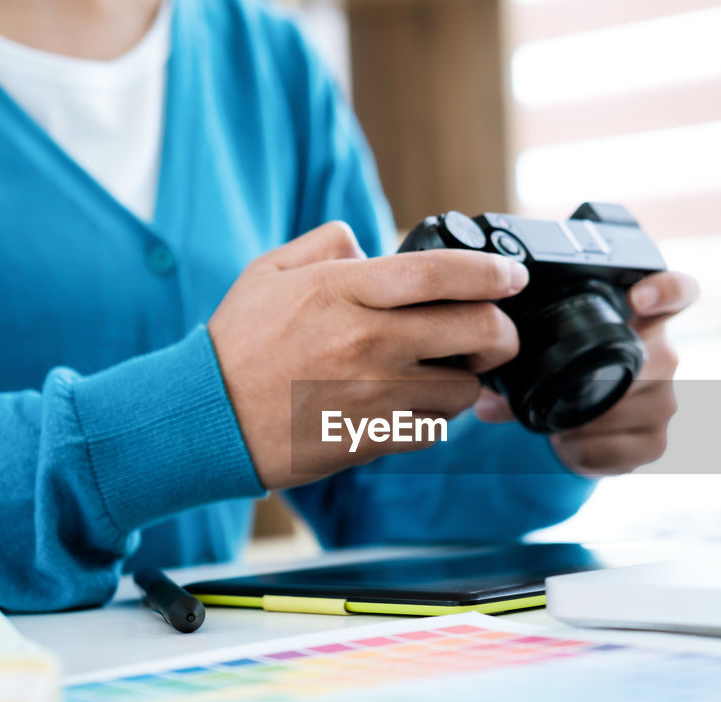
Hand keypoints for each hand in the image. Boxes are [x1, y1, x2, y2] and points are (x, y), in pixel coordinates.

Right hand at [209, 222, 527, 489]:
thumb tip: (371, 243)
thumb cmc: (238, 344)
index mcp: (344, 290)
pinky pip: (433, 427)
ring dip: (465, 379)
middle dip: (501, 332)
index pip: (441, 274)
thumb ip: (328, 245)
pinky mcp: (373, 438)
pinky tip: (414, 405)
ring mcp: (374, 394)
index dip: (491, 272)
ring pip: (463, 387)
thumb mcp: (270, 271)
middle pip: (476, 331)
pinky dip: (433, 416)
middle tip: (496, 334)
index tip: (513, 276)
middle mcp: (368, 340)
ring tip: (444, 372)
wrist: (207, 418)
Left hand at [474, 270, 698, 476]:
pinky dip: (585, 452)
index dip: (665, 291)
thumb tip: (487, 401)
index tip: (639, 298)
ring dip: (584, 422)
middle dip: (601, 379)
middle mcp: (666, 358)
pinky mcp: (656, 443)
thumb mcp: (548, 354)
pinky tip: (569, 445)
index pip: (679, 293)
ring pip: (630, 410)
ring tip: (559, 423)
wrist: (587, 426)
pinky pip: (619, 451)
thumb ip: (518, 365)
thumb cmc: (574, 374)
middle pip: (654, 360)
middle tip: (566, 390)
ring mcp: (665, 403)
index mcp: (644, 320)